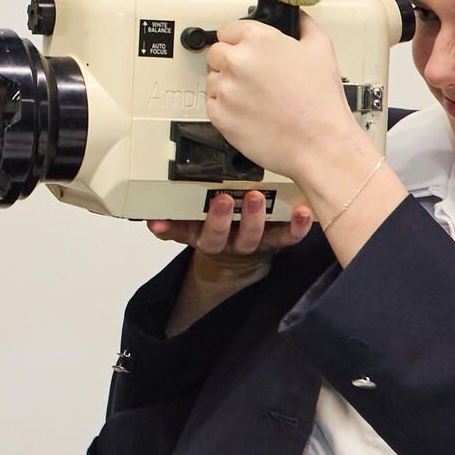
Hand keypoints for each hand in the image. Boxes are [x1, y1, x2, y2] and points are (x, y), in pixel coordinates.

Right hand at [146, 188, 320, 264]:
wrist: (244, 256)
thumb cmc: (219, 228)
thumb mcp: (192, 225)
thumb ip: (174, 221)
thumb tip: (153, 218)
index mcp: (203, 236)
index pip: (186, 234)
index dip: (174, 229)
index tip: (165, 221)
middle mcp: (227, 241)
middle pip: (220, 236)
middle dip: (219, 219)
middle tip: (221, 199)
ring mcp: (253, 241)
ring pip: (252, 236)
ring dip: (253, 218)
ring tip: (255, 197)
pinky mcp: (277, 240)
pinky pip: (288, 237)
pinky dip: (296, 226)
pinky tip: (301, 211)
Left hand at [201, 15, 371, 180]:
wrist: (319, 143)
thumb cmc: (321, 102)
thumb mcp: (322, 48)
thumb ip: (303, 24)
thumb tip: (296, 16)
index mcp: (258, 40)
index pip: (228, 29)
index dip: (239, 40)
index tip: (246, 50)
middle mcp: (237, 62)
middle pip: (216, 53)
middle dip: (231, 62)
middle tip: (253, 77)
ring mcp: (225, 89)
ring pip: (212, 79)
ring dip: (227, 85)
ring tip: (255, 97)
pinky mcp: (219, 115)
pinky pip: (212, 105)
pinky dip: (225, 108)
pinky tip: (249, 112)